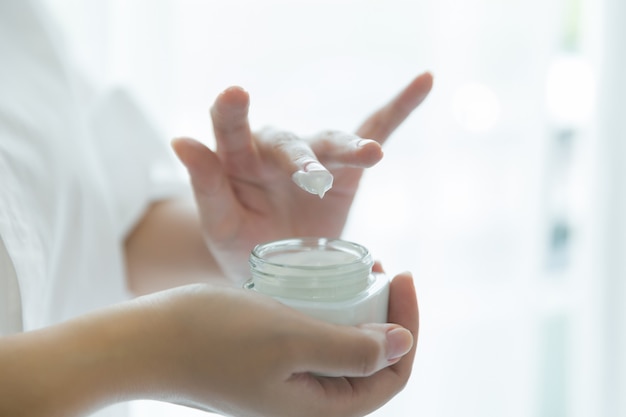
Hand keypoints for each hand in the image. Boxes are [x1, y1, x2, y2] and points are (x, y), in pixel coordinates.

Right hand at [148, 271, 417, 416]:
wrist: (147, 340)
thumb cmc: (214, 338)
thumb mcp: (291, 341)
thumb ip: (352, 350)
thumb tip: (403, 345)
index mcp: (319, 410)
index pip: (390, 375)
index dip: (406, 328)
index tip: (403, 277)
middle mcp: (307, 404)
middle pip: (370, 364)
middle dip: (387, 317)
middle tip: (386, 271)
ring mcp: (287, 385)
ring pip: (343, 350)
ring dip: (360, 312)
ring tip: (364, 272)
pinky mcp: (270, 365)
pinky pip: (315, 342)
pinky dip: (330, 314)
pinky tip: (326, 286)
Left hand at [172, 73, 432, 280]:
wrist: (277, 266)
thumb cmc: (240, 244)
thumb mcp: (219, 223)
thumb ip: (204, 185)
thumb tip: (179, 139)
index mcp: (238, 161)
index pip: (230, 130)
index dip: (231, 113)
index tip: (233, 95)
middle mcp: (277, 151)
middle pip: (290, 144)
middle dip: (301, 160)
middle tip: (310, 180)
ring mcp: (315, 156)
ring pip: (333, 142)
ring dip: (350, 146)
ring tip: (369, 155)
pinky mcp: (347, 169)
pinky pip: (374, 131)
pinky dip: (399, 108)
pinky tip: (423, 82)